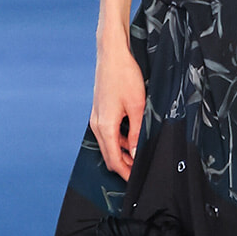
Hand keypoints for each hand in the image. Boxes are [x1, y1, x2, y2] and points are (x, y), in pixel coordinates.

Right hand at [91, 43, 146, 179]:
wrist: (112, 54)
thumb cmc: (125, 76)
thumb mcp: (137, 106)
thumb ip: (137, 132)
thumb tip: (137, 153)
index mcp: (105, 126)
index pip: (114, 160)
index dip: (125, 173)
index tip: (136, 181)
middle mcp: (97, 124)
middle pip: (109, 155)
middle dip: (124, 166)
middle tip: (140, 172)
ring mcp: (96, 117)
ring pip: (108, 145)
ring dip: (122, 153)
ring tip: (140, 156)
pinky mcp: (99, 111)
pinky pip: (108, 133)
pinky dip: (119, 141)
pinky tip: (133, 138)